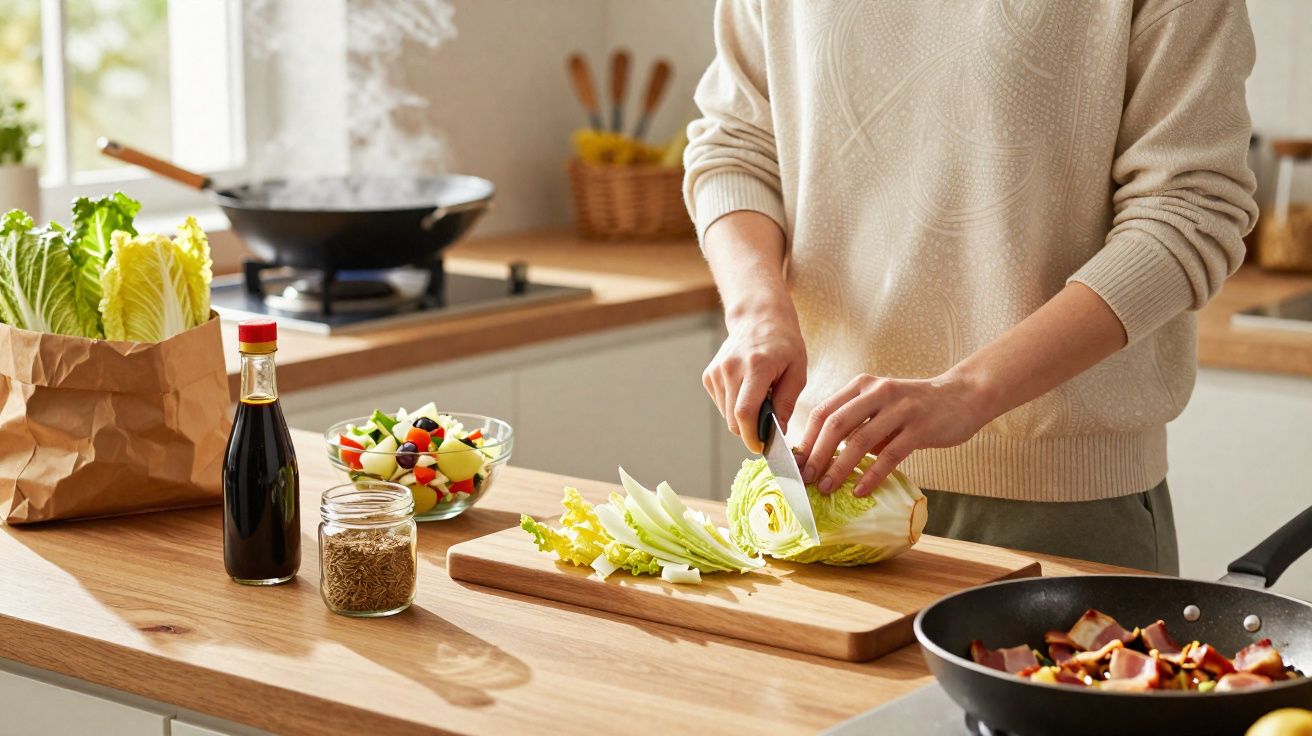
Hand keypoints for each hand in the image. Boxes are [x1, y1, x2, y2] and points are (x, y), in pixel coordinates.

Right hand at [704, 300, 806, 453]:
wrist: (758, 317)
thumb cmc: (784, 344)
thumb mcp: (797, 371)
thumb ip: (786, 403)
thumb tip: (777, 433)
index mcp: (756, 366)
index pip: (744, 412)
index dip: (751, 436)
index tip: (762, 446)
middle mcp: (731, 368)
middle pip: (733, 418)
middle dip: (750, 431)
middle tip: (768, 427)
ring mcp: (716, 371)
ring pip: (726, 414)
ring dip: (743, 418)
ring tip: (760, 399)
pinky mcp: (709, 375)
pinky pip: (721, 404)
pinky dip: (734, 406)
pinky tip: (747, 391)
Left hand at [795, 371, 995, 496]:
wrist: (962, 397)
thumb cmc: (914, 406)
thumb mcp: (880, 405)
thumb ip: (856, 423)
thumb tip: (821, 456)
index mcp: (862, 385)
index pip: (824, 411)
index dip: (806, 438)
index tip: (795, 463)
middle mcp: (878, 392)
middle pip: (836, 424)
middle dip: (816, 455)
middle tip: (805, 479)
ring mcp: (900, 409)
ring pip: (860, 441)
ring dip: (839, 468)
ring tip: (827, 488)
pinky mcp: (920, 427)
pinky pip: (890, 455)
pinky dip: (872, 475)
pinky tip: (860, 491)